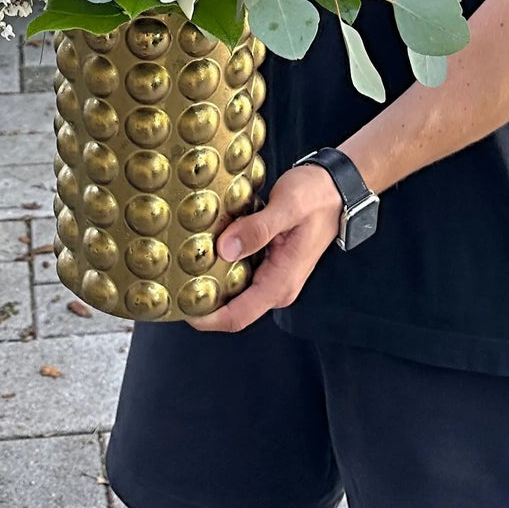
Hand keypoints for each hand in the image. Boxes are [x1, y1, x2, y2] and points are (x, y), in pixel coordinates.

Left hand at [187, 164, 341, 332]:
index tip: (178, 305)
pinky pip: (240, 272)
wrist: (337, 188)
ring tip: (182, 259)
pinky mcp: (269, 263)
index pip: (237, 317)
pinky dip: (221, 263)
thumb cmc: (316, 196)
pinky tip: (205, 245)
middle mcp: (276, 287)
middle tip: (171, 277)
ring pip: (234, 290)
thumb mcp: (287, 206)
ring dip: (210, 279)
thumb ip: (257, 229)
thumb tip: (224, 250)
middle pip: (231, 307)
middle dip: (202, 297)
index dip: (205, 318)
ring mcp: (273, 277)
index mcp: (280, 283)